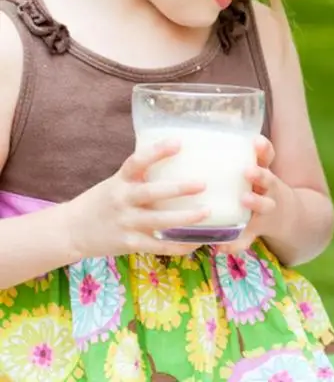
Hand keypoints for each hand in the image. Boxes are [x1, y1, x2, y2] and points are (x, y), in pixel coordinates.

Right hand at [65, 140, 208, 257]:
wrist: (71, 231)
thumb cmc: (104, 201)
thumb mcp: (117, 182)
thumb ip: (141, 174)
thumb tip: (177, 153)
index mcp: (121, 180)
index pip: (137, 161)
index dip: (157, 151)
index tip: (178, 143)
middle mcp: (123, 200)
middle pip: (152, 192)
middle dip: (178, 189)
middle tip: (203, 184)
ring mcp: (126, 223)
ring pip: (159, 221)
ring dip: (185, 219)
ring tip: (207, 212)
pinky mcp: (129, 243)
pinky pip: (158, 246)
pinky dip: (178, 245)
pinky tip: (196, 241)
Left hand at [218, 135, 279, 253]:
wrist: (287, 217)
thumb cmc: (260, 189)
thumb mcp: (258, 174)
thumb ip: (238, 163)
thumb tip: (199, 145)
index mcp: (264, 173)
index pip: (267, 156)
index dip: (263, 148)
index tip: (255, 141)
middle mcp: (268, 190)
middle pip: (269, 179)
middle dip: (260, 175)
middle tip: (248, 171)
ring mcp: (266, 209)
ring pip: (264, 206)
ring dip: (255, 203)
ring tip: (244, 200)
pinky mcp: (257, 230)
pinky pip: (247, 238)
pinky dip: (236, 244)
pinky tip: (222, 247)